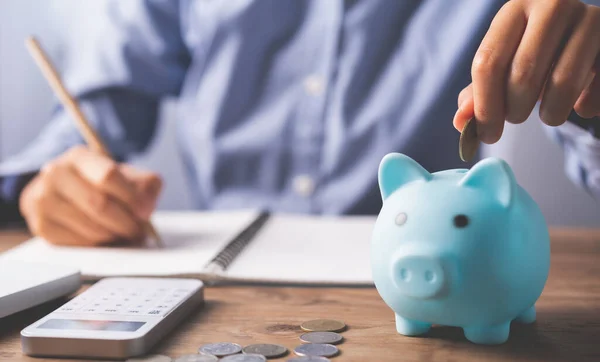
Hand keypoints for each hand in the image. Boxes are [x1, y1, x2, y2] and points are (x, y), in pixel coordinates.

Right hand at [19, 146, 161, 245]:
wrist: (64, 191)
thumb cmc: (101, 184)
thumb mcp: (125, 174)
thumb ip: (145, 184)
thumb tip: (146, 207)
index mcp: (79, 157)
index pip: (108, 176)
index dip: (132, 197)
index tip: (145, 211)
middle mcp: (56, 174)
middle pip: (99, 205)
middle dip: (125, 222)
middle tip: (139, 230)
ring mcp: (44, 200)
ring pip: (90, 227)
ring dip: (114, 235)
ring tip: (124, 232)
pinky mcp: (41, 226)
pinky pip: (79, 243)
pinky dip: (99, 243)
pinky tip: (105, 236)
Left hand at [454, 0, 599, 142]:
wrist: (586, 38)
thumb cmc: (535, 55)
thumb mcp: (503, 66)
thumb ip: (479, 94)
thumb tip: (461, 122)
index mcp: (514, 10)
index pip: (488, 63)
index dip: (484, 107)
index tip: (487, 134)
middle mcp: (552, 6)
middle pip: (523, 75)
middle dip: (515, 111)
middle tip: (516, 117)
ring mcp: (589, 20)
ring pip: (562, 84)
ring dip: (550, 114)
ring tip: (547, 114)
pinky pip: (595, 92)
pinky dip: (584, 108)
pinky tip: (580, 103)